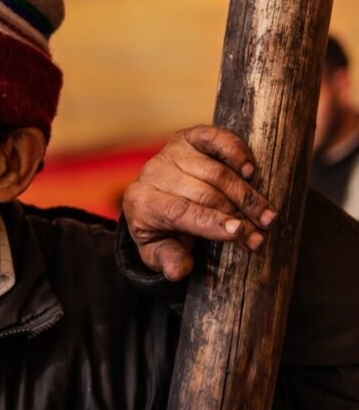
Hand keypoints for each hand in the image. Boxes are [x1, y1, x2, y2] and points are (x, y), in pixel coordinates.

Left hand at [122, 125, 277, 280]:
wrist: (155, 199)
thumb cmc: (161, 230)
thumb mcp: (158, 251)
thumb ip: (167, 260)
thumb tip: (178, 271)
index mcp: (142, 202)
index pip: (180, 210)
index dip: (212, 222)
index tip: (240, 232)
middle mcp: (153, 173)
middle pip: (204, 193)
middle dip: (236, 216)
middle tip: (260, 236)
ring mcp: (171, 153)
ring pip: (216, 172)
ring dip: (246, 194)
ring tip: (266, 217)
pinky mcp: (188, 138)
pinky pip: (214, 138)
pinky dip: (235, 150)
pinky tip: (250, 170)